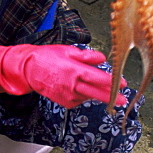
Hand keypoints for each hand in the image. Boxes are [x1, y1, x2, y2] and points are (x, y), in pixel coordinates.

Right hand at [0, 42, 127, 109]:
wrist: (28, 70)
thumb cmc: (47, 57)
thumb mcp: (68, 50)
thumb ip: (87, 56)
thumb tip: (102, 59)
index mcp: (75, 71)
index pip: (99, 79)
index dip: (113, 83)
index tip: (124, 84)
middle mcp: (73, 85)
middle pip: (97, 94)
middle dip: (112, 97)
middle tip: (124, 100)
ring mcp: (68, 95)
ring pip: (89, 98)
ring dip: (98, 95)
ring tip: (104, 91)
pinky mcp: (64, 102)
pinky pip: (79, 100)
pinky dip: (83, 96)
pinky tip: (81, 89)